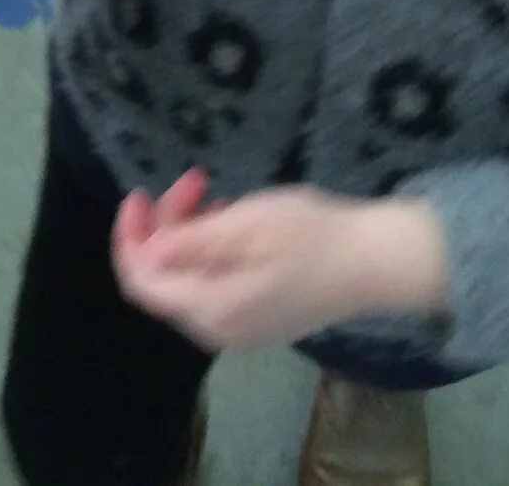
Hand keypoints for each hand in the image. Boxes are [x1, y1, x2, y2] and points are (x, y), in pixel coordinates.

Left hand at [110, 174, 449, 352]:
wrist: (379, 263)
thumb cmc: (313, 237)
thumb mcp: (247, 225)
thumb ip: (191, 243)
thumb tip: (147, 252)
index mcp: (210, 310)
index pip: (140, 282)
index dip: (128, 237)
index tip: (139, 193)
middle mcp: (218, 329)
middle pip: (163, 278)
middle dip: (164, 225)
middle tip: (194, 180)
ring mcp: (241, 327)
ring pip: (189, 277)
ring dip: (190, 231)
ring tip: (214, 191)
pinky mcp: (261, 316)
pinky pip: (215, 282)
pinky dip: (212, 247)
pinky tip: (233, 217)